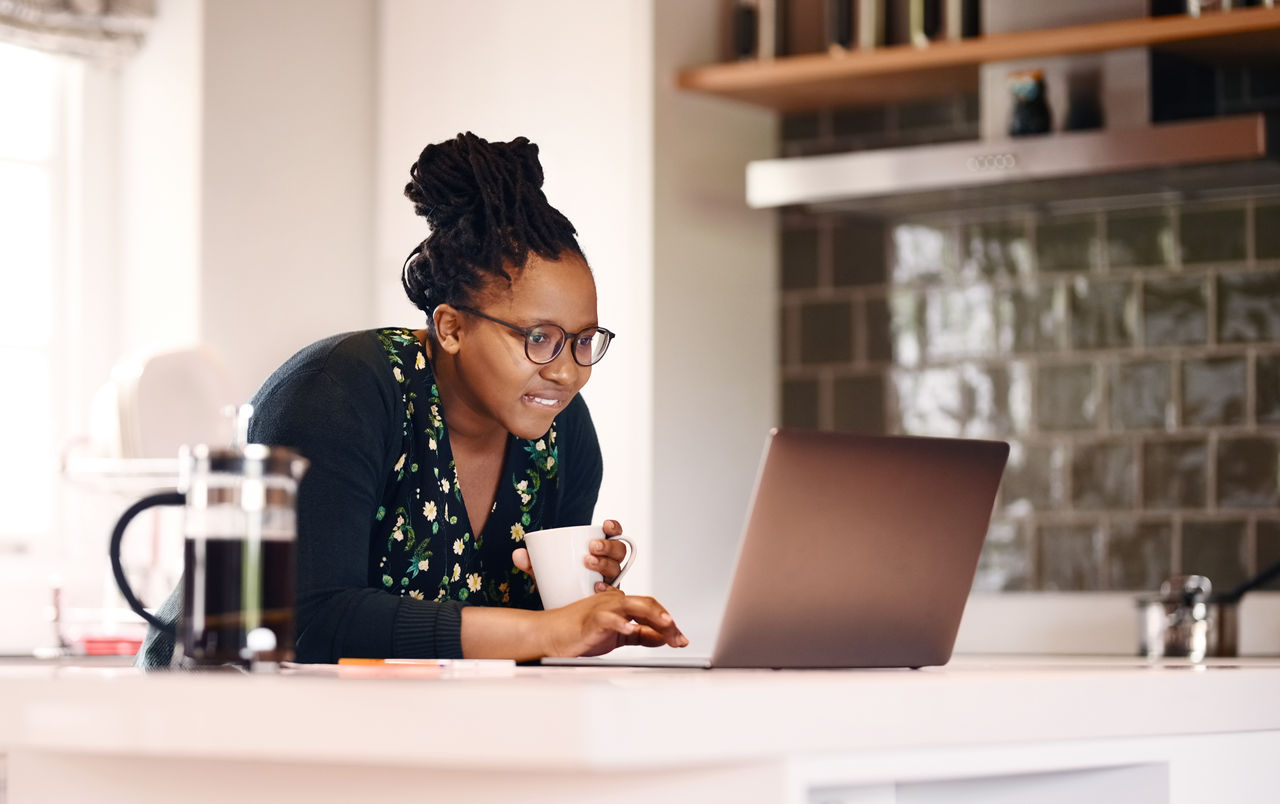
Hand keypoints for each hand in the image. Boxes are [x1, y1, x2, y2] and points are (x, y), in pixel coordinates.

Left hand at [510, 519, 628, 591]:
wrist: (558, 608)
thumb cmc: (557, 582)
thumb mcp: (543, 570)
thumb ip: (531, 562)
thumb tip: (518, 554)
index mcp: (599, 551)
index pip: (613, 535)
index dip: (614, 528)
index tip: (605, 525)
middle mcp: (609, 564)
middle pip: (619, 551)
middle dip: (608, 546)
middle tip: (591, 547)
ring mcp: (610, 582)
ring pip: (617, 569)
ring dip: (605, 563)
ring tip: (588, 562)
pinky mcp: (608, 599)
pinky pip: (615, 593)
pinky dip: (608, 589)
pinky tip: (596, 587)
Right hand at [541, 589, 687, 657]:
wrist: (550, 634)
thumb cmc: (579, 632)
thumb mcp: (617, 636)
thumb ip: (639, 635)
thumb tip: (662, 638)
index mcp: (621, 605)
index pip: (651, 608)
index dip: (668, 623)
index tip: (680, 639)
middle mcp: (614, 602)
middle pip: (647, 605)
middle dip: (666, 622)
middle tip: (678, 638)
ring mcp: (603, 608)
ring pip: (633, 606)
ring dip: (653, 615)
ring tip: (668, 625)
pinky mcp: (591, 619)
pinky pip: (609, 618)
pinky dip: (621, 623)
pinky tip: (630, 630)